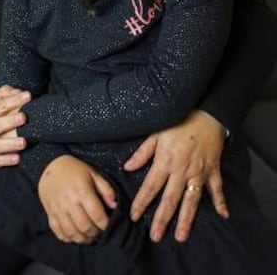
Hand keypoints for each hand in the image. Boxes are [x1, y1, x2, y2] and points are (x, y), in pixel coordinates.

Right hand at [0, 85, 30, 167]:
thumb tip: (19, 91)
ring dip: (10, 144)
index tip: (28, 96)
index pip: (0, 105)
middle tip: (24, 117)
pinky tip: (17, 159)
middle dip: (10, 121)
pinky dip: (5, 161)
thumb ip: (3, 95)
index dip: (14, 100)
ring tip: (23, 142)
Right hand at [38, 155, 116, 243]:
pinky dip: (69, 238)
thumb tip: (114, 205)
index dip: (105, 224)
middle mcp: (69, 201)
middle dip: (95, 233)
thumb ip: (106, 189)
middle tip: (100, 232)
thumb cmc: (75, 171)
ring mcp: (58, 209)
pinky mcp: (50, 214)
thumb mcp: (93, 174)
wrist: (50, 166)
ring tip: (90, 236)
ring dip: (84, 239)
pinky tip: (76, 235)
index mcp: (81, 190)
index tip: (109, 225)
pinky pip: (59, 233)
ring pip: (72, 232)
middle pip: (85, 226)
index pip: (96, 214)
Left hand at [124, 110, 228, 242]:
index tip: (134, 216)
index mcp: (165, 161)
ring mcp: (198, 172)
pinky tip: (223, 215)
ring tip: (180, 236)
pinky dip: (220, 202)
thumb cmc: (179, 121)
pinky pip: (216, 189)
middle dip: (162, 219)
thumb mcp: (156, 133)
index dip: (142, 202)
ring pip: (191, 201)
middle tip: (155, 237)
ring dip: (186, 220)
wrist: (206, 113)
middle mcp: (182, 170)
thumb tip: (127, 167)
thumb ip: (142, 152)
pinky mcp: (212, 170)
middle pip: (170, 200)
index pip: (150, 186)